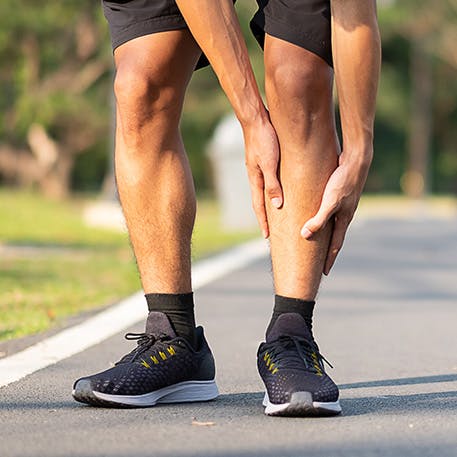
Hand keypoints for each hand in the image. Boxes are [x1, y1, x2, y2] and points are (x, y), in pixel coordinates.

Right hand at [243, 116, 282, 237]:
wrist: (256, 119)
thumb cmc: (263, 140)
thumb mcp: (269, 163)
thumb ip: (272, 184)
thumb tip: (276, 206)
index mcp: (255, 180)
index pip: (259, 207)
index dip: (263, 222)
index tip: (267, 237)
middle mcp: (255, 177)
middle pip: (260, 203)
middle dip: (265, 219)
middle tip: (270, 233)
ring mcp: (258, 170)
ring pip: (264, 193)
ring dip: (268, 207)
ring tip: (276, 218)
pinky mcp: (264, 162)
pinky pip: (268, 183)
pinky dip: (272, 193)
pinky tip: (278, 193)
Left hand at [300, 153, 370, 274]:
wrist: (357, 159)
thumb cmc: (343, 180)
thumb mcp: (330, 202)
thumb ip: (319, 219)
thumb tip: (305, 236)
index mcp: (343, 220)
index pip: (335, 246)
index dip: (329, 260)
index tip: (324, 273)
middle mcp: (344, 215)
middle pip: (334, 238)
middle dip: (326, 252)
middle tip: (319, 264)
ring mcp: (342, 205)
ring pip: (331, 225)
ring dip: (324, 236)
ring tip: (315, 244)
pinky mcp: (338, 194)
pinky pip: (329, 212)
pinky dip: (322, 220)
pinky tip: (315, 217)